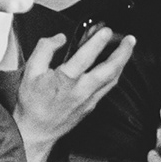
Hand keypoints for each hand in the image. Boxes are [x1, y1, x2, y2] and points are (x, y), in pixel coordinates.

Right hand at [14, 30, 133, 161]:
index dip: (98, 41)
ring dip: (122, 63)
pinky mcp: (90, 106)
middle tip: (130, 40)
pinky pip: (107, 88)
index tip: (106, 30)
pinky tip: (114, 68)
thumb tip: (59, 38)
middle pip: (110, 70)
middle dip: (123, 53)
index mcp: (66, 79)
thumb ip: (44, 49)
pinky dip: (114, 75)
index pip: (86, 56)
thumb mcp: (30, 71)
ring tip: (126, 50)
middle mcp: (81, 90)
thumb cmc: (32, 103)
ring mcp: (88, 100)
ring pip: (112, 80)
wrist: (36, 131)